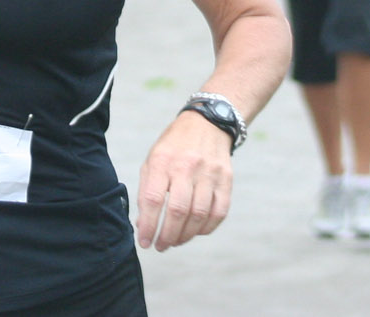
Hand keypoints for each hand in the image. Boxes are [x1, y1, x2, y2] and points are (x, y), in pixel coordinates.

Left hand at [134, 112, 234, 251]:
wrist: (207, 123)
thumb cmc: (174, 147)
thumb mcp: (153, 159)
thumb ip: (146, 191)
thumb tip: (143, 225)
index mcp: (163, 161)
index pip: (154, 199)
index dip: (149, 225)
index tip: (144, 242)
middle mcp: (187, 166)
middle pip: (178, 211)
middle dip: (168, 235)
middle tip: (161, 246)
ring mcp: (209, 173)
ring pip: (199, 215)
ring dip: (186, 235)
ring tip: (176, 241)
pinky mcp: (226, 179)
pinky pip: (219, 212)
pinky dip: (207, 228)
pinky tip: (196, 231)